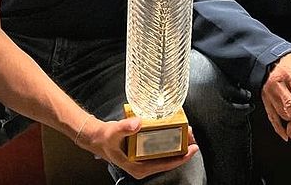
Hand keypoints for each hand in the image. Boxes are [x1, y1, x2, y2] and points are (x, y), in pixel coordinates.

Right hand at [74, 114, 199, 179]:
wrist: (98, 137)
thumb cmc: (105, 139)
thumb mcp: (114, 133)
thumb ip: (125, 128)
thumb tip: (137, 123)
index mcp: (139, 168)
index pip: (165, 165)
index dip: (181, 158)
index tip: (192, 149)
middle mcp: (144, 165)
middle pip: (169, 158)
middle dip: (182, 147)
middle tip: (192, 134)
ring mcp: (145, 158)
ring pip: (166, 152)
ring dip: (178, 142)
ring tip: (187, 131)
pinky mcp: (145, 151)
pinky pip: (161, 146)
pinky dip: (169, 138)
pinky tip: (175, 129)